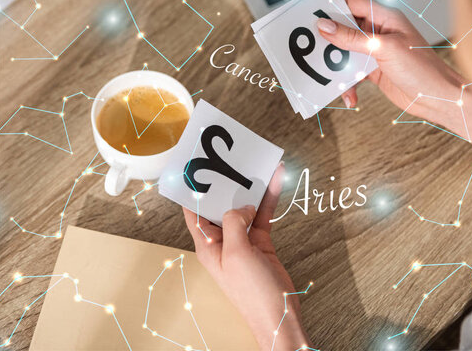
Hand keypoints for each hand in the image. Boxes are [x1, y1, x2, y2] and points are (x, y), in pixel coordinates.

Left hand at [183, 164, 309, 349]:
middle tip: (234, 158)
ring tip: (259, 164)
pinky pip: (263, 214)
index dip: (192, 191)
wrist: (279, 313)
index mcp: (207, 244)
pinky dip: (269, 198)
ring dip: (253, 187)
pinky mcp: (260, 241)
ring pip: (245, 206)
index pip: (193, 212)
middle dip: (228, 183)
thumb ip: (234, 223)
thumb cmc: (252, 292)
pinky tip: (276, 182)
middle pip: (221, 204)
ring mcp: (242, 240)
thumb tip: (241, 205)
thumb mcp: (237, 253)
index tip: (195, 168)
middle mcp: (222, 240)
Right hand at [317, 0, 471, 134]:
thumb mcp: (383, 49)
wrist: (438, 99)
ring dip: (337, 66)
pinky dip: (348, 85)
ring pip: (345, 52)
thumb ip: (353, 38)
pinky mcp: (374, 71)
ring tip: (330, 76)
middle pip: (344, 27)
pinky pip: (352, 73)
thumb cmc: (423, 69)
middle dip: (329, 39)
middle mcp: (378, 32)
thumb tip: (325, 26)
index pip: (352, 1)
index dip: (331, 5)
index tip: (313, 16)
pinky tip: (351, 96)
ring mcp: (375, 52)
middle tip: (313, 48)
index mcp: (385, 17)